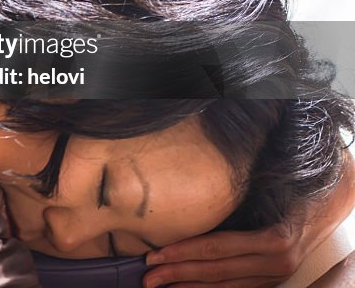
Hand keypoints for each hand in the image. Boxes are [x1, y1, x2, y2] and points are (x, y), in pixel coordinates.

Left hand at [144, 167, 354, 287]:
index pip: (216, 248)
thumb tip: (183, 206)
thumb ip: (230, 205)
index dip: (182, 252)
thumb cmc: (286, 192)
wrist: (323, 207)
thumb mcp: (262, 193)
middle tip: (147, 276)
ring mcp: (275, 277)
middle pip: (216, 271)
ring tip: (160, 285)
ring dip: (188, 286)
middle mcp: (276, 262)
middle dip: (178, 274)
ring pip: (224, 286)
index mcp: (273, 239)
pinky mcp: (272, 283)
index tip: (153, 255)